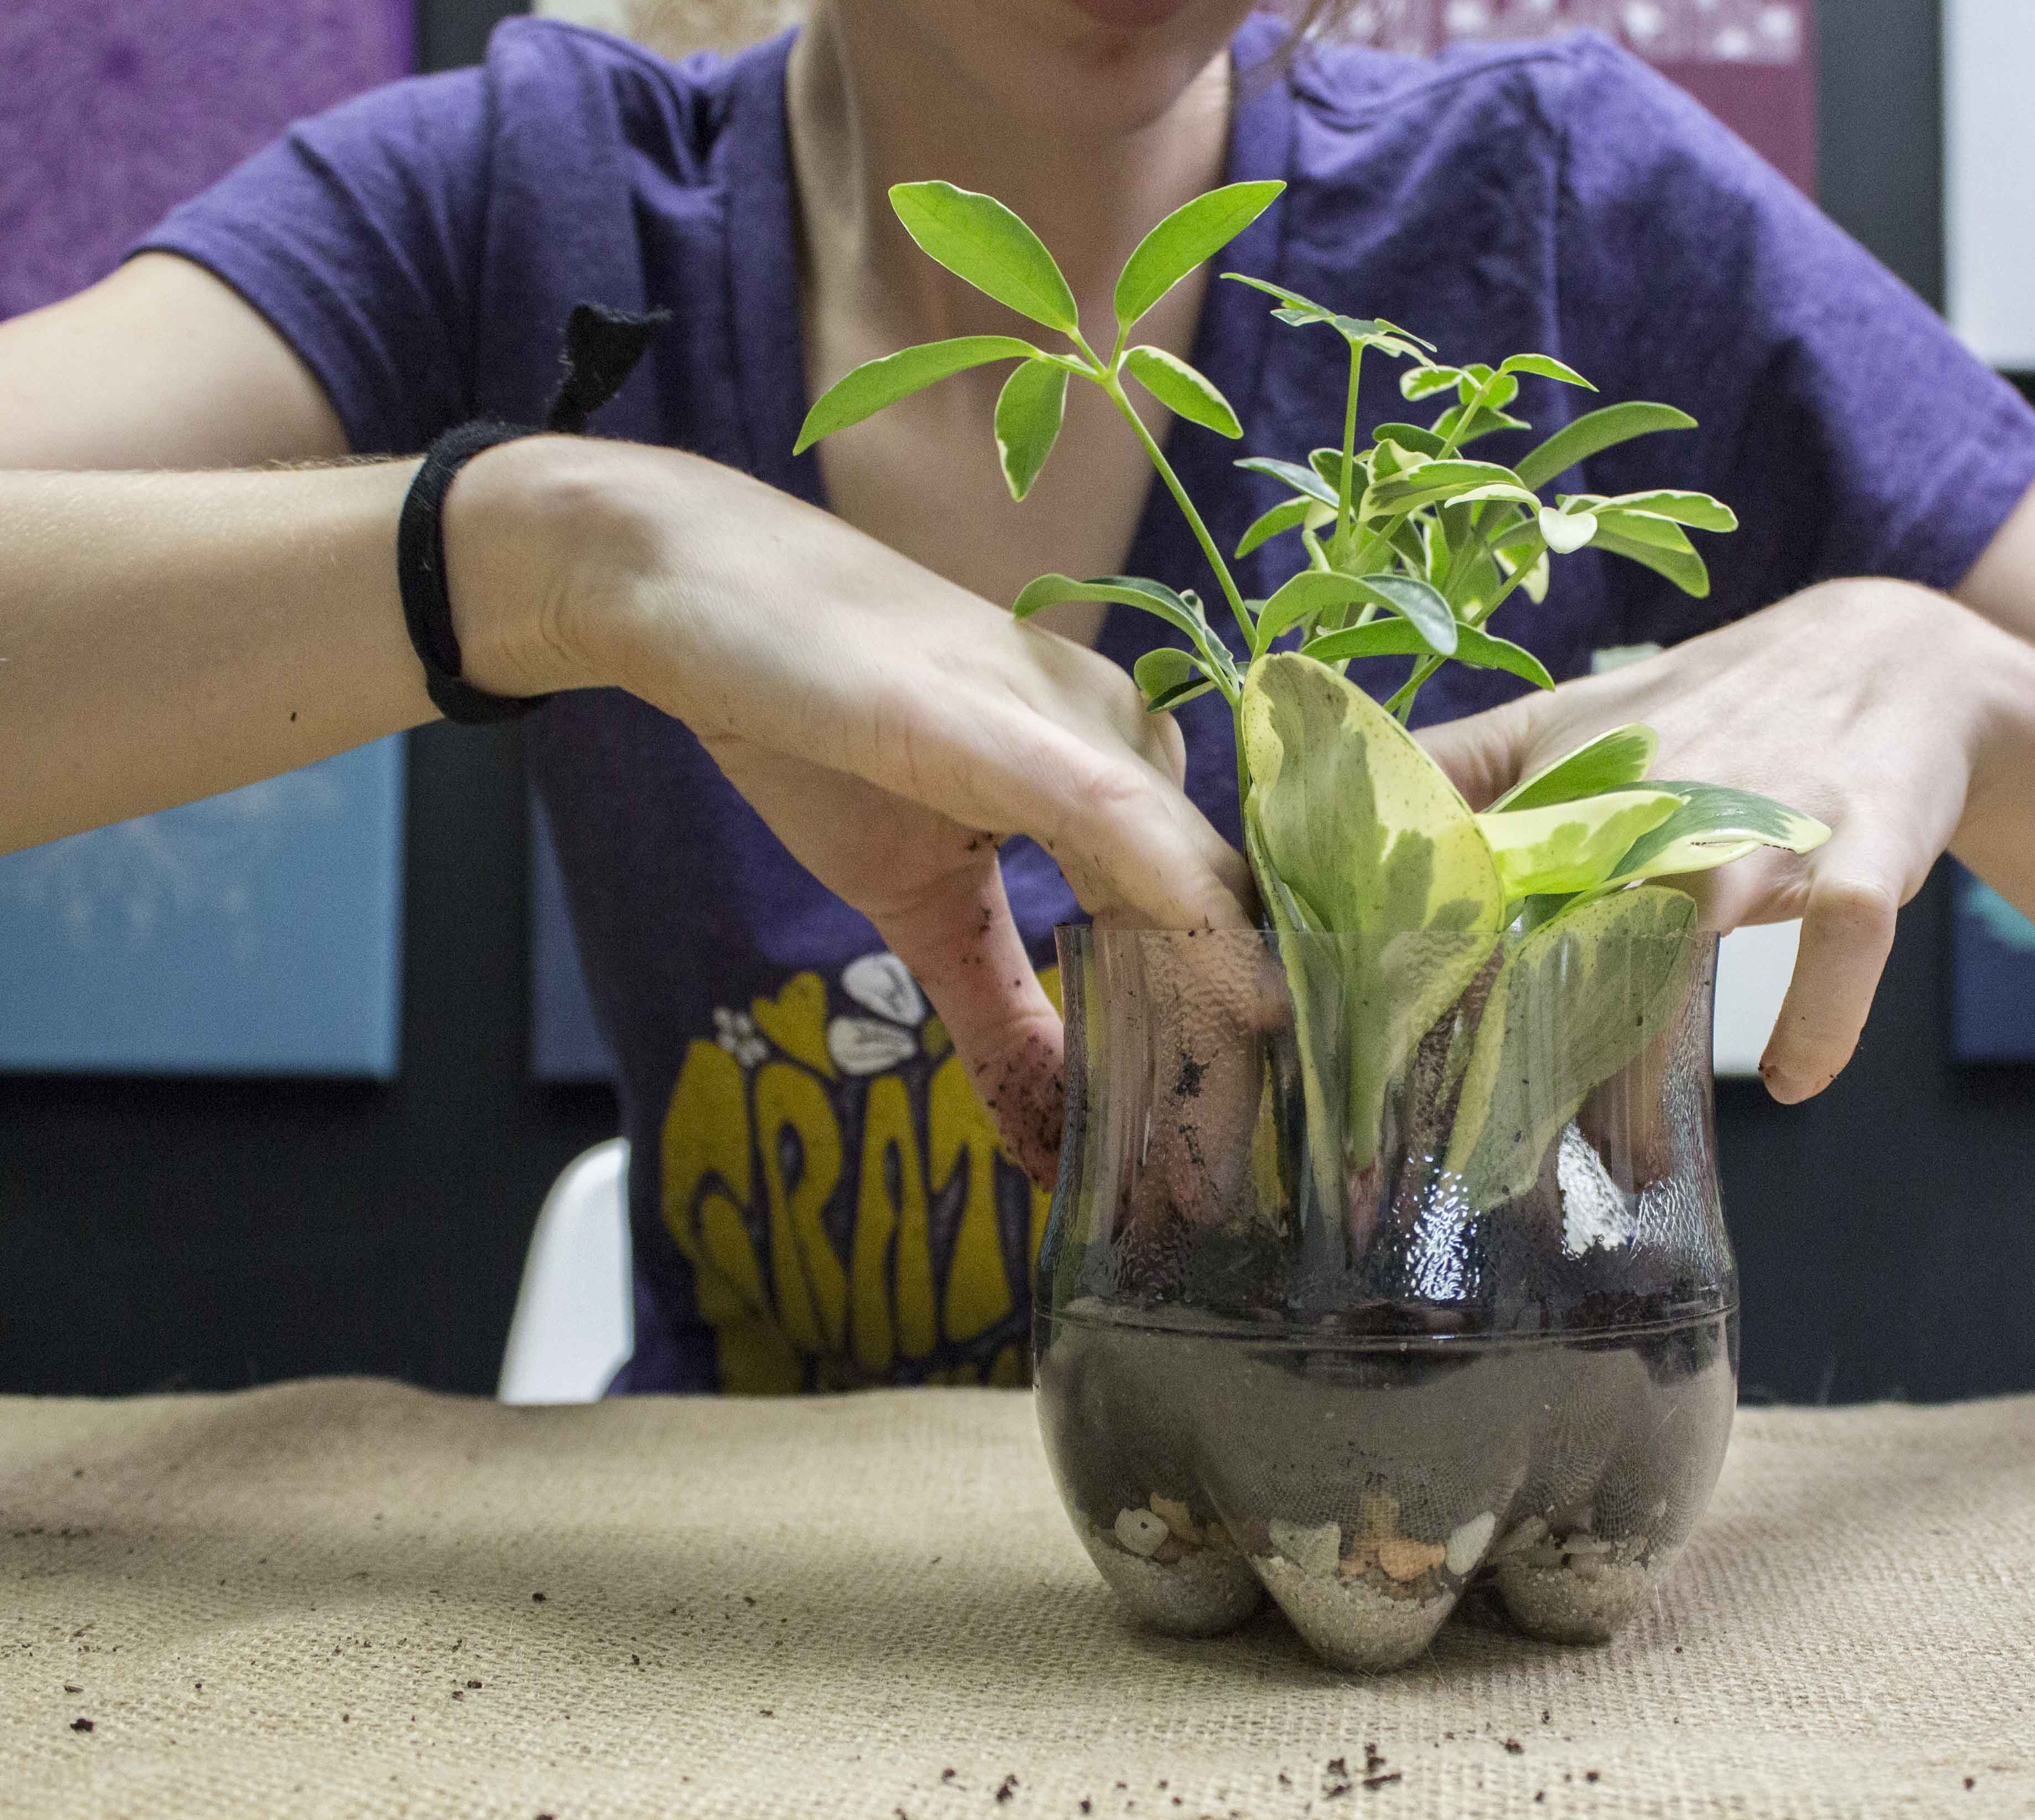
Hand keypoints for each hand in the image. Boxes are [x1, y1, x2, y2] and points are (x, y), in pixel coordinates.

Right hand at [449, 436, 1251, 1182]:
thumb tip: (1045, 1149)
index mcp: (1122, 774)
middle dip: (1229, 1076)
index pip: (1212, 931)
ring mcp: (1073, 720)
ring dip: (1214, 1034)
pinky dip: (1176, 915)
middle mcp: (1128, 738)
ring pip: (1193, 888)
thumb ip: (997, 1016)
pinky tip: (1231, 1001)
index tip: (1217, 1177)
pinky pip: (1115, 820)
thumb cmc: (811, 721)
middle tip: (1216, 1206)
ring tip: (1205, 1164)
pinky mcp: (995, 719)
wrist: (687, 587)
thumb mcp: (916, 904)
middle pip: (1221, 925)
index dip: (1230, 1059)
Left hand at [1418, 581, 2026, 1101]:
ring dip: (1654, 1044)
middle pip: (1574, 911)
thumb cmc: (1711, 709)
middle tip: (1495, 1149)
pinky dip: (1822, 1011)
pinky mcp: (1867, 843)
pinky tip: (1791, 1080)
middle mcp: (1667, 789)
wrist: (1894, 652)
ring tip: (1624, 1156)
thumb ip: (1461, 768)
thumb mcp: (1575, 719)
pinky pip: (1844, 932)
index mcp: (1581, 770)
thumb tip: (1332, 808)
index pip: (1479, 869)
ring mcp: (1771, 817)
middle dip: (1529, 1031)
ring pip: (1691, 925)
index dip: (1430, 958)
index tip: (1390, 1059)